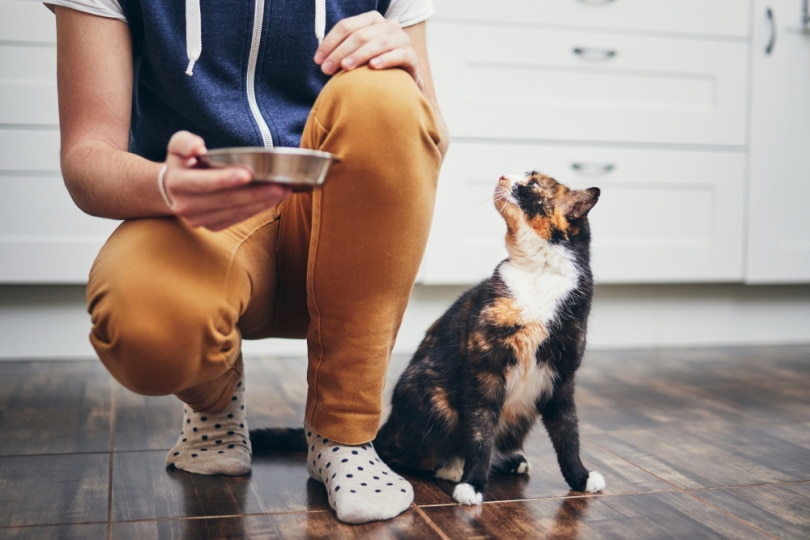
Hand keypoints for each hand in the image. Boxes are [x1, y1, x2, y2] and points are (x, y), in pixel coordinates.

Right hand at [161, 131, 290, 230]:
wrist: (173, 189)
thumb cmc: (182, 162)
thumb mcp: (178, 145)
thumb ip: (185, 143)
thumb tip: (198, 147)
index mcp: (177, 183)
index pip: (203, 183)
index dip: (225, 179)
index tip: (248, 173)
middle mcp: (186, 206)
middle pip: (226, 200)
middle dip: (256, 193)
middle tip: (281, 185)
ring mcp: (199, 220)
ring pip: (236, 212)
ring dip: (262, 203)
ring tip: (284, 191)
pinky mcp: (212, 226)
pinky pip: (238, 219)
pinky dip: (257, 210)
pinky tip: (273, 200)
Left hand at [314, 11, 422, 89]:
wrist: (402, 82)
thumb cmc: (375, 67)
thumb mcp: (357, 55)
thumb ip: (342, 51)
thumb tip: (320, 59)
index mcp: (372, 20)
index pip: (346, 26)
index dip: (329, 43)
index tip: (318, 60)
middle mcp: (389, 25)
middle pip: (360, 35)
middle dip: (340, 52)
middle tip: (327, 69)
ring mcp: (402, 39)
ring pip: (378, 43)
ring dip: (359, 55)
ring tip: (345, 68)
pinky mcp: (411, 56)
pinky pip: (398, 55)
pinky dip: (385, 60)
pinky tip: (373, 67)